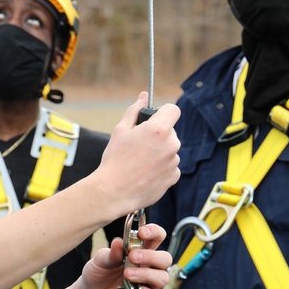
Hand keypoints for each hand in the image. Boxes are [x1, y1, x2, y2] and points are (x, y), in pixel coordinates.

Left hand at [79, 223, 172, 288]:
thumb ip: (110, 254)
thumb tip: (119, 242)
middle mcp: (148, 268)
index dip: (154, 232)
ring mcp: (149, 286)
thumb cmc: (97, 275)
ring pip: (163, 278)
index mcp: (140, 252)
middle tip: (133, 256)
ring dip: (147, 274)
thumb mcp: (100, 261)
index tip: (142, 233)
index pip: (157, 238)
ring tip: (128, 275)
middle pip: (165, 259)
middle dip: (151, 256)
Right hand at [95, 94, 179, 216]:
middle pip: (170, 131)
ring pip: (169, 150)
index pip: (173, 110)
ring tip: (139, 162)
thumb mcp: (120, 130)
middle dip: (158, 135)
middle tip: (139, 145)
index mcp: (158, 129)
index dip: (163, 112)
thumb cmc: (115, 160)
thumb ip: (134, 111)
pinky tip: (145, 173)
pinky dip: (161, 168)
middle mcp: (171, 144)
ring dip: (159, 152)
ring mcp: (174, 162)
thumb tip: (143, 97)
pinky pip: (170, 166)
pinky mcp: (174, 177)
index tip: (154, 119)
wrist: (114, 191)